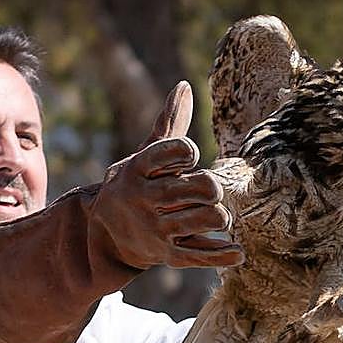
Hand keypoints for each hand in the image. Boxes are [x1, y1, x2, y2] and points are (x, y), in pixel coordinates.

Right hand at [92, 82, 243, 269]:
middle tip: (208, 193)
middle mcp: (146, 198)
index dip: (190, 153)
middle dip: (213, 188)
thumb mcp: (144, 155)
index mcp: (141, 168)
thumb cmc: (135, 185)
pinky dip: (224, 255)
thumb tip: (185, 86)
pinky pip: (203, 256)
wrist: (104, 234)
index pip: (182, 150)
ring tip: (215, 217)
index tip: (185, 160)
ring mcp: (156, 229)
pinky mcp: (166, 255)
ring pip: (210, 218)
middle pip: (204, 186)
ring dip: (221, 217)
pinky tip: (238, 252)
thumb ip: (169, 124)